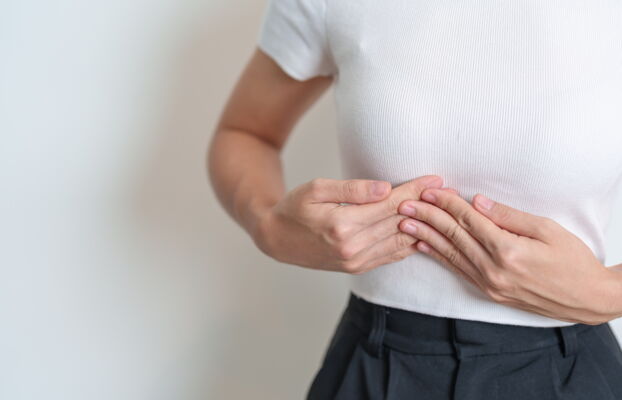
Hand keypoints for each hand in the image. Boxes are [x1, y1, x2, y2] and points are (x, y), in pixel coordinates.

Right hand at [253, 175, 456, 273]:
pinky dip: (410, 244)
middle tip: (450, 193)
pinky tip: (424, 234)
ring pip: (400, 242)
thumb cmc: (293, 209)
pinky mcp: (357, 267)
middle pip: (399, 223)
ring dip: (423, 227)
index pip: (390, 205)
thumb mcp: (316, 189)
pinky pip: (391, 256)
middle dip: (426, 207)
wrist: (277, 240)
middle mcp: (353, 247)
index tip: (436, 179)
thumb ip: (352, 189)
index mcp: (343, 225)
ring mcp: (356, 261)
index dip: (415, 191)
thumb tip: (384, 189)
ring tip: (443, 211)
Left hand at [397, 189, 621, 324]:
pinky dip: (439, 257)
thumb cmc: (573, 260)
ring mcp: (490, 284)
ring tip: (403, 223)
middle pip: (453, 236)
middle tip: (404, 204)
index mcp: (509, 250)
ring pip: (450, 254)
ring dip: (425, 236)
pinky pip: (458, 271)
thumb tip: (477, 201)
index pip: (469, 220)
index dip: (446, 203)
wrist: (587, 299)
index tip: (429, 191)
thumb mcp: (547, 229)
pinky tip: (422, 246)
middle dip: (426, 217)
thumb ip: (508, 216)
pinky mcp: (490, 293)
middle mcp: (494, 270)